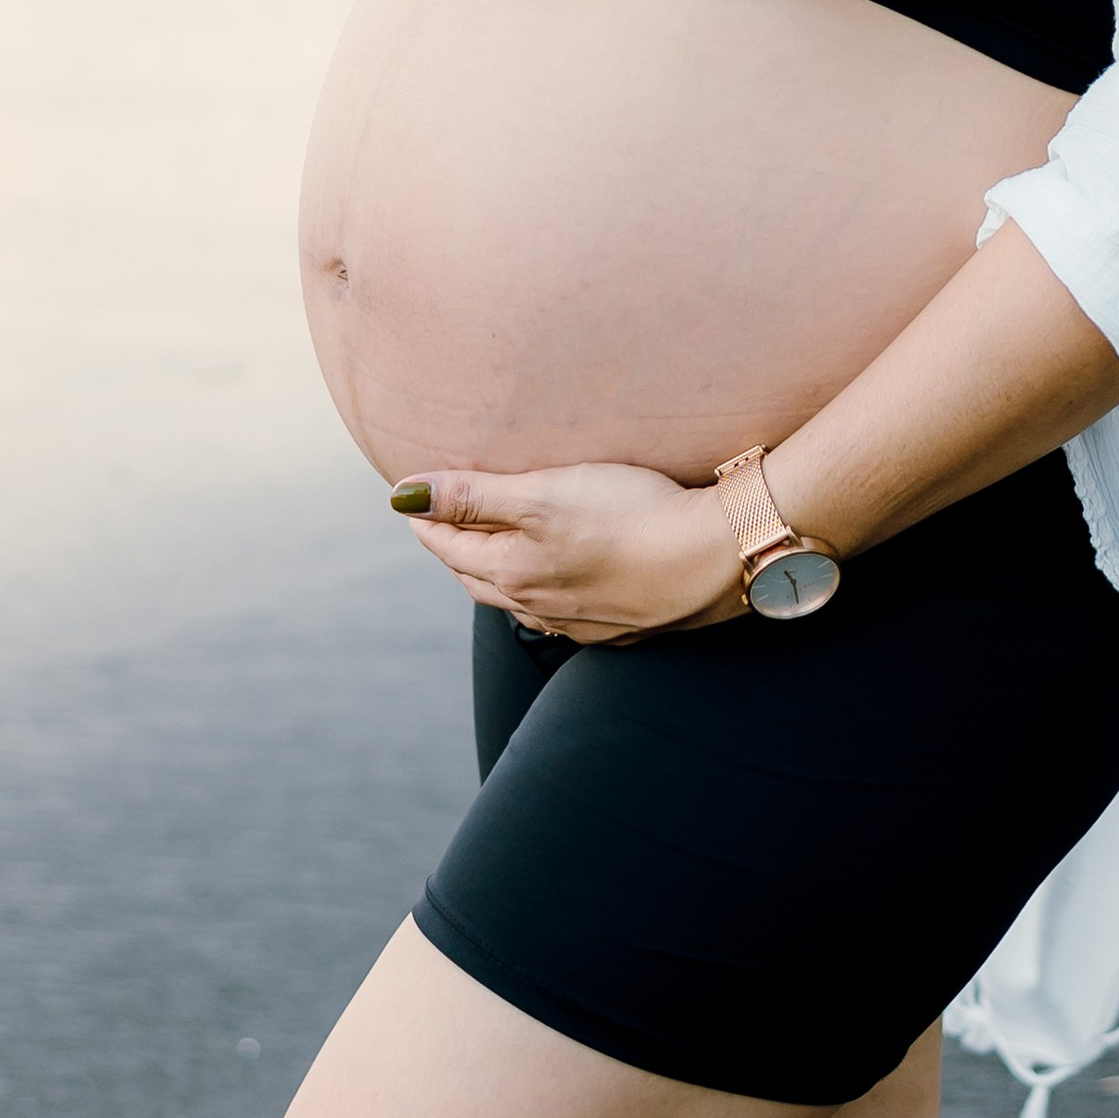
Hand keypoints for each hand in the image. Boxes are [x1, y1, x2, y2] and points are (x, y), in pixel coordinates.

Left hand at [390, 460, 742, 641]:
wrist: (715, 557)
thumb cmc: (630, 515)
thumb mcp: (544, 494)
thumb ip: (475, 495)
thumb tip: (403, 497)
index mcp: (514, 573)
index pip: (452, 546)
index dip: (428, 519)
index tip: (413, 499)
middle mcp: (541, 606)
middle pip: (479, 578)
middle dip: (455, 549)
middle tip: (443, 521)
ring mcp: (583, 620)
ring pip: (520, 599)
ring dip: (497, 574)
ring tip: (493, 548)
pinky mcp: (622, 623)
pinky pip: (563, 611)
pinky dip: (544, 592)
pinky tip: (559, 580)